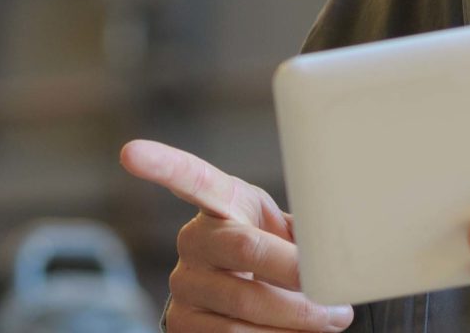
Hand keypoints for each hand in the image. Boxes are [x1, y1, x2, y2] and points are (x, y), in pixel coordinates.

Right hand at [119, 140, 353, 332]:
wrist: (250, 301)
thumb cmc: (274, 254)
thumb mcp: (285, 228)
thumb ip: (305, 229)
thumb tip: (338, 248)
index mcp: (218, 203)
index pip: (191, 178)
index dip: (162, 164)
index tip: (131, 153)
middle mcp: (193, 241)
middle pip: (246, 251)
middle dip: (298, 276)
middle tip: (337, 296)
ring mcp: (183, 285)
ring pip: (245, 307)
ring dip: (298, 319)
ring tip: (330, 319)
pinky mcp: (181, 324)